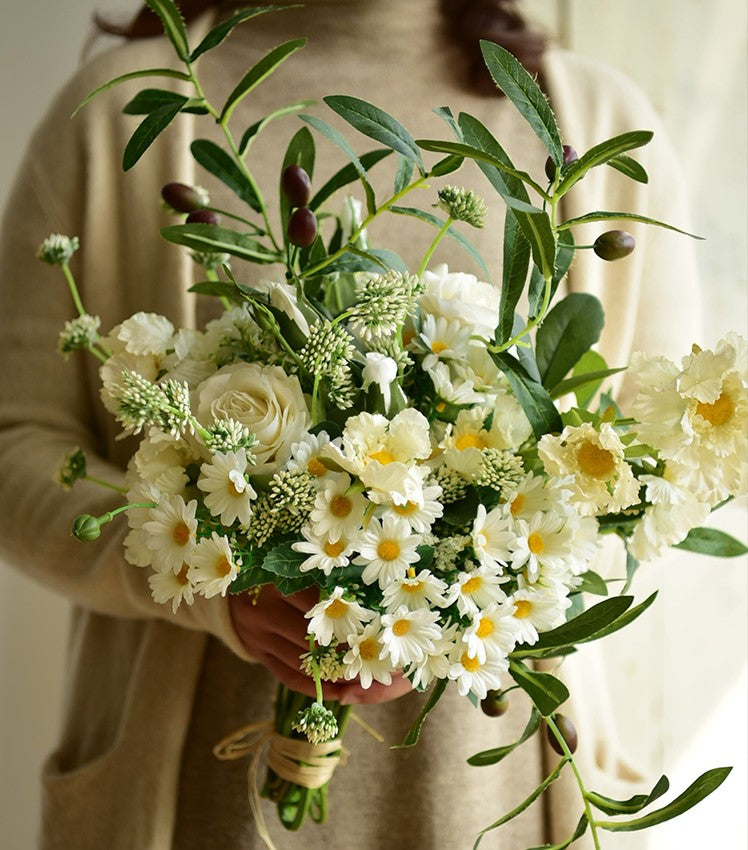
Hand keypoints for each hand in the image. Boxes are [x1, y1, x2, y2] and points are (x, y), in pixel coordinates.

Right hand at [228, 585, 411, 704]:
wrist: (228, 584)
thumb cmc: (275, 567)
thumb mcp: (295, 563)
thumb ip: (325, 575)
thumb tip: (372, 595)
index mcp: (277, 580)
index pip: (320, 605)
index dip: (351, 619)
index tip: (380, 629)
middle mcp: (264, 610)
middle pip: (313, 640)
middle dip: (349, 653)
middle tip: (382, 662)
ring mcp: (258, 636)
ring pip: (303, 663)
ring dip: (337, 675)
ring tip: (368, 679)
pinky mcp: (257, 654)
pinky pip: (288, 677)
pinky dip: (316, 687)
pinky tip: (341, 693)